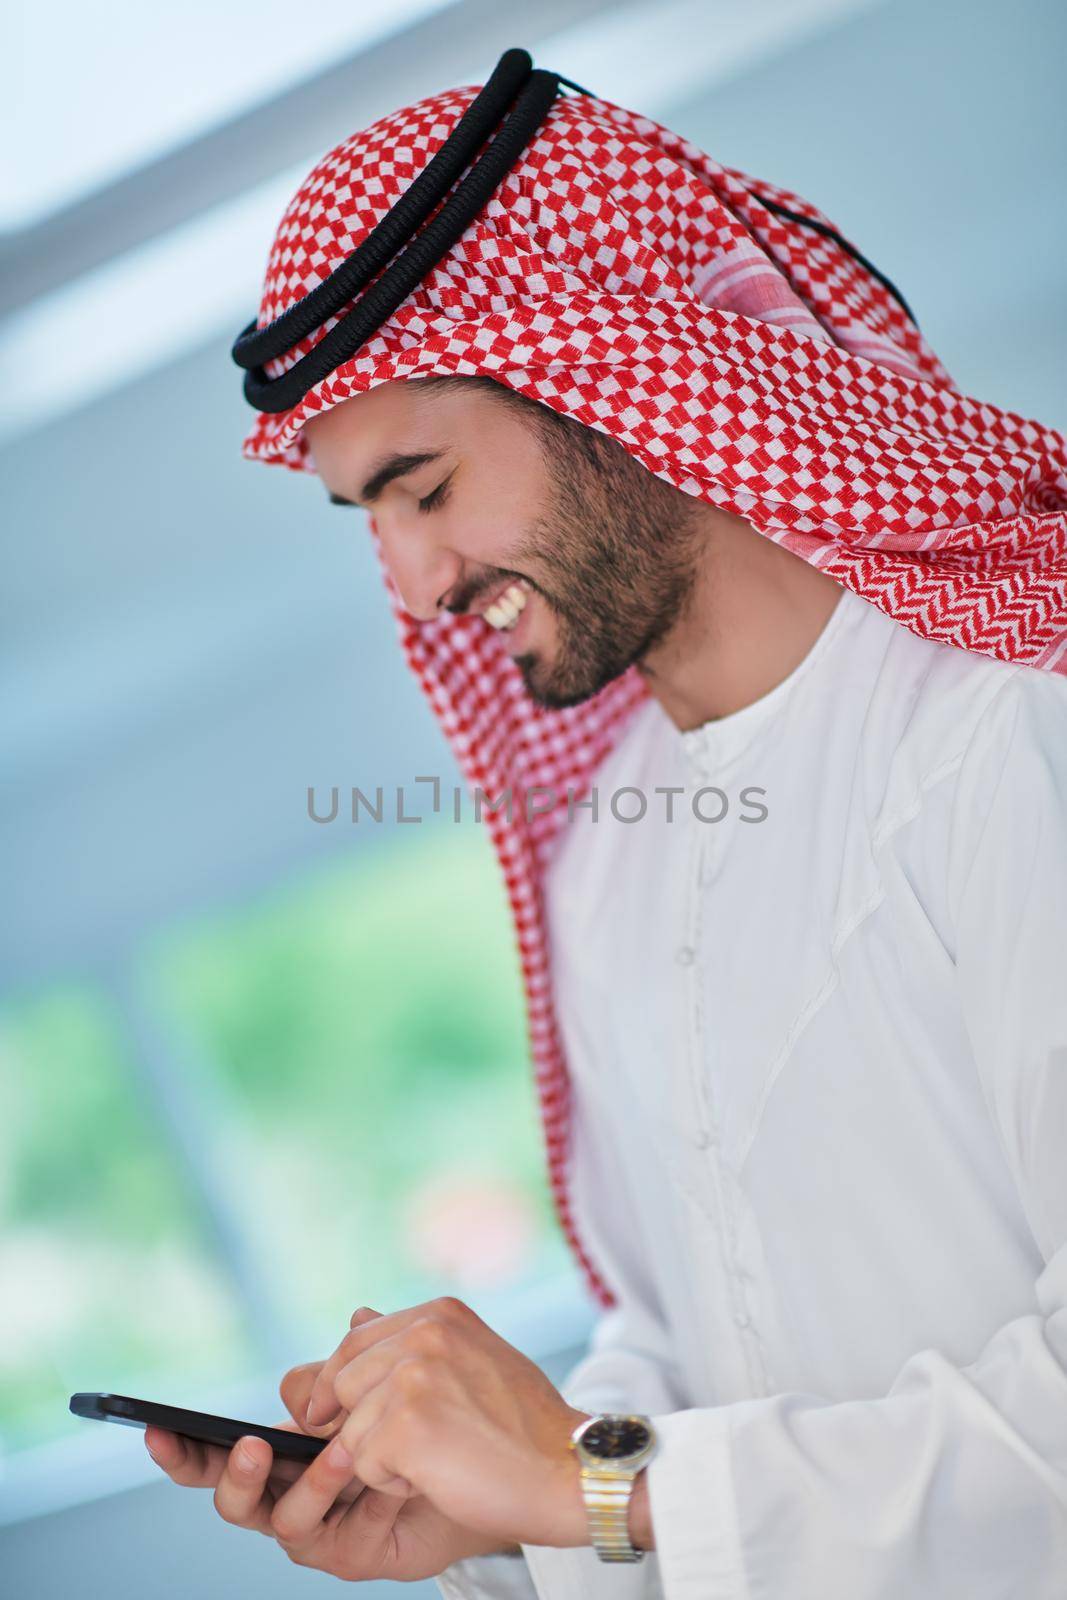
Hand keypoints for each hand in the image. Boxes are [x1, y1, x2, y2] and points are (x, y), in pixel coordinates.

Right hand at [143, 1309, 518, 1580]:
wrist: (470, 1477)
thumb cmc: (413, 1427)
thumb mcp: (386, 1383)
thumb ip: (365, 1355)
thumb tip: (358, 1315)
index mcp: (279, 1452)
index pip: (215, 1450)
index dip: (182, 1446)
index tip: (152, 1429)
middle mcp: (286, 1495)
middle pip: (232, 1498)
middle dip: (226, 1475)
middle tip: (247, 1446)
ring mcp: (317, 1531)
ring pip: (287, 1519)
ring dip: (313, 1481)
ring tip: (345, 1452)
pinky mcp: (351, 1557)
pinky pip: (347, 1534)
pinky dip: (370, 1499)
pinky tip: (396, 1478)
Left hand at [304, 1294, 591, 1548]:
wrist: (568, 1471)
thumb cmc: (524, 1426)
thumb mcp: (473, 1359)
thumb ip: (416, 1341)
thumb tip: (354, 1316)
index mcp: (440, 1314)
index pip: (355, 1340)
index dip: (338, 1383)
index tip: (333, 1415)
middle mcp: (425, 1334)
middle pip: (344, 1383)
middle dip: (362, 1424)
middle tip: (413, 1449)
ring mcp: (414, 1377)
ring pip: (350, 1429)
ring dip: (381, 1458)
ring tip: (438, 1460)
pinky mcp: (406, 1426)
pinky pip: (362, 1464)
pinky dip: (391, 1484)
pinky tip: (438, 1477)